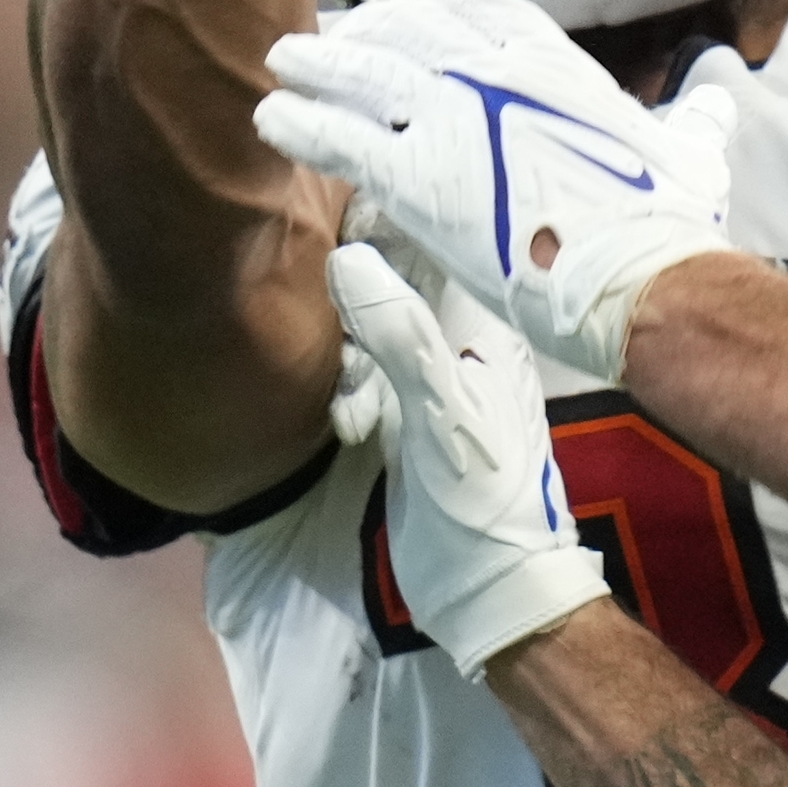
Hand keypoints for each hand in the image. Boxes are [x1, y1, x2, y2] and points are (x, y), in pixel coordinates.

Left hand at [255, 0, 744, 376]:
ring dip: (316, 65)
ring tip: (282, 63)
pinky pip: (341, 138)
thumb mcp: (692, 152)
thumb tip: (717, 93)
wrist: (646, 280)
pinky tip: (275, 120)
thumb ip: (694, 117)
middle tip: (327, 40)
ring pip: (363, 74)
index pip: (472, 6)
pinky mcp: (419, 178)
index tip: (399, 12)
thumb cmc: (670, 226)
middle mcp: (496, 74)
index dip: (425, 5)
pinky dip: (302, 125)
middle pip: (406, 30)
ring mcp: (453, 119)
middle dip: (361, 32)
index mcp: (553, 64)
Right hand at [325, 246, 607, 676]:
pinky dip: (341, 381)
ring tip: (313, 333)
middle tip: (295, 250)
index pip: (433, 251)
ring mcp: (432, 386)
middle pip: (396, 284)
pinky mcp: (406, 422)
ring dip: (339, 331)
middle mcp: (462, 350)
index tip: (328, 190)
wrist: (491, 596)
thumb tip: (349, 258)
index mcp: (486, 335)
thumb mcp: (440, 415)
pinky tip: (335, 406)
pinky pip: (364, 378)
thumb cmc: (483, 506)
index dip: (384, 217)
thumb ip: (401, 338)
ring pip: (374, 330)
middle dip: (349, 270)